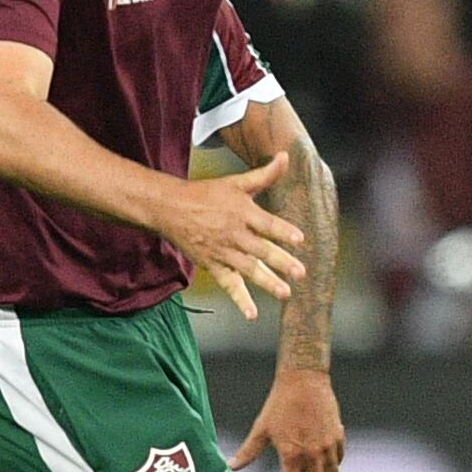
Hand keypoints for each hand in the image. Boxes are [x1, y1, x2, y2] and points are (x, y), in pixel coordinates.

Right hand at [157, 152, 307, 319]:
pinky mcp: (214, 265)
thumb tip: (285, 156)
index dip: (283, 231)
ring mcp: (223, 252)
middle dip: (281, 262)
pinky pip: (229, 285)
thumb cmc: (207, 194)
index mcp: (243, 212)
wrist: (171, 208)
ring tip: (285, 293)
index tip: (299, 239)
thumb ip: (264, 174)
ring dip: (267, 282)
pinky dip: (240, 300)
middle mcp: (234, 234)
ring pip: (248, 269)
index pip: (266, 223)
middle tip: (300, 272)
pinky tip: (252, 314)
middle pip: (260, 249)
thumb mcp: (236, 182)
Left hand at [229, 361, 343, 471]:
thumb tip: (228, 466)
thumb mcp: (261, 428)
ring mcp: (328, 446)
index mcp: (291, 455)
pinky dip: (336, 468)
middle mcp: (312, 454)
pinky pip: (338, 458)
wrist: (305, 379)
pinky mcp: (338, 436)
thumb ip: (248, 451)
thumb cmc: (278, 404)